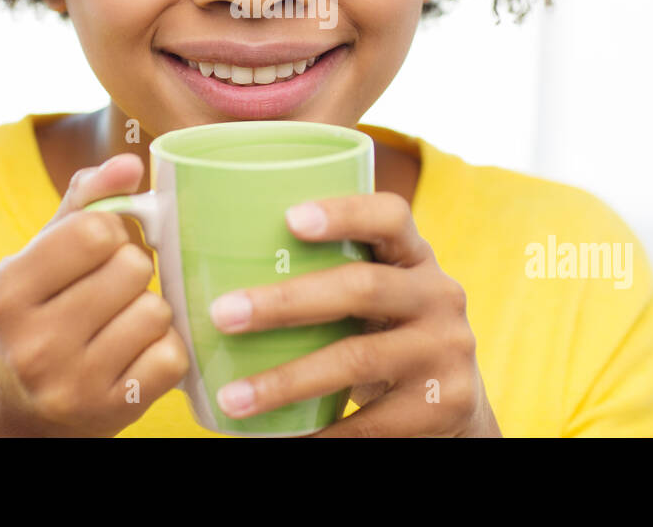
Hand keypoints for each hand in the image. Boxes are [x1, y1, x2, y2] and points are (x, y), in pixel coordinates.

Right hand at [0, 154, 188, 436]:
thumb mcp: (38, 259)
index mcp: (7, 291)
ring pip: (156, 311)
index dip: (112, 232)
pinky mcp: (111, 412)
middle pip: (132, 267)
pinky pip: (171, 355)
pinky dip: (163, 349)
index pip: (95, 230)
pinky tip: (135, 353)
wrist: (18, 418)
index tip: (100, 250)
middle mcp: (33, 342)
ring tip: (122, 321)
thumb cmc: (35, 318)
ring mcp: (72, 384)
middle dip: (131, 270)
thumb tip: (131, 161)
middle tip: (112, 289)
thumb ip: (83, 203)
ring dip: (150, 309)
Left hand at [206, 192, 501, 436]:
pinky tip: (276, 440)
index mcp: (414, 255)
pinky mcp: (444, 404)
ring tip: (231, 397)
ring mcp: (446, 351)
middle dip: (286, 301)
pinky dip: (318, 435)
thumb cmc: (383, 333)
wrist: (456, 407)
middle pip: (363, 287)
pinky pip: (369, 424)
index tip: (288, 218)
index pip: (391, 216)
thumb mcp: (374, 295)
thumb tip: (196, 253)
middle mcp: (439, 294)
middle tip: (222, 313)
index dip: (344, 212)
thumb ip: (323, 271)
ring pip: (357, 360)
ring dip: (286, 380)